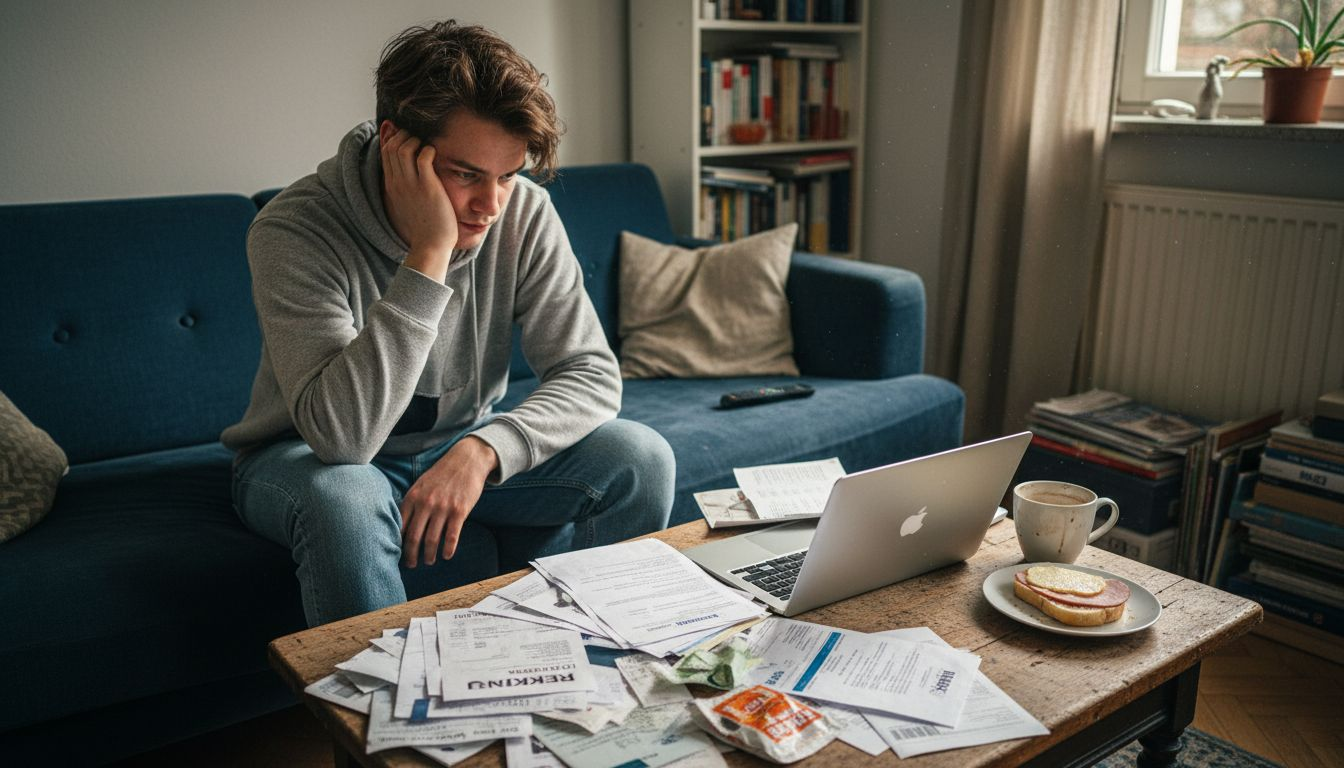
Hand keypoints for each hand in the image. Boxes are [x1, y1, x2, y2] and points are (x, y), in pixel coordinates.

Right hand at [379, 122, 456, 280]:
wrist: (430, 246)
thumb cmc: (424, 226)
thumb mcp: (406, 204)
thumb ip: (404, 188)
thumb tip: (406, 176)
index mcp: (391, 186)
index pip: (385, 152)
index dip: (394, 138)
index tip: (407, 137)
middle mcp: (398, 183)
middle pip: (392, 147)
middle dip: (405, 136)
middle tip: (418, 139)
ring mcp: (412, 185)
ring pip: (404, 148)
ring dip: (415, 141)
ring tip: (426, 146)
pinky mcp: (428, 188)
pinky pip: (423, 158)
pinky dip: (429, 149)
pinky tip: (435, 154)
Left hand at [400, 436, 498, 567]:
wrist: (467, 460)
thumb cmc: (442, 474)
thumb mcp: (421, 484)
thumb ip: (411, 502)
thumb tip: (401, 525)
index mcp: (413, 497)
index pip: (401, 526)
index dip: (398, 543)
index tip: (397, 553)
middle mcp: (426, 503)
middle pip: (414, 537)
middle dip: (411, 555)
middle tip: (411, 565)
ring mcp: (443, 507)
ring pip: (432, 539)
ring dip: (430, 555)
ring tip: (429, 561)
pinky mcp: (459, 511)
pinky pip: (452, 536)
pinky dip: (448, 549)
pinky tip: (447, 555)